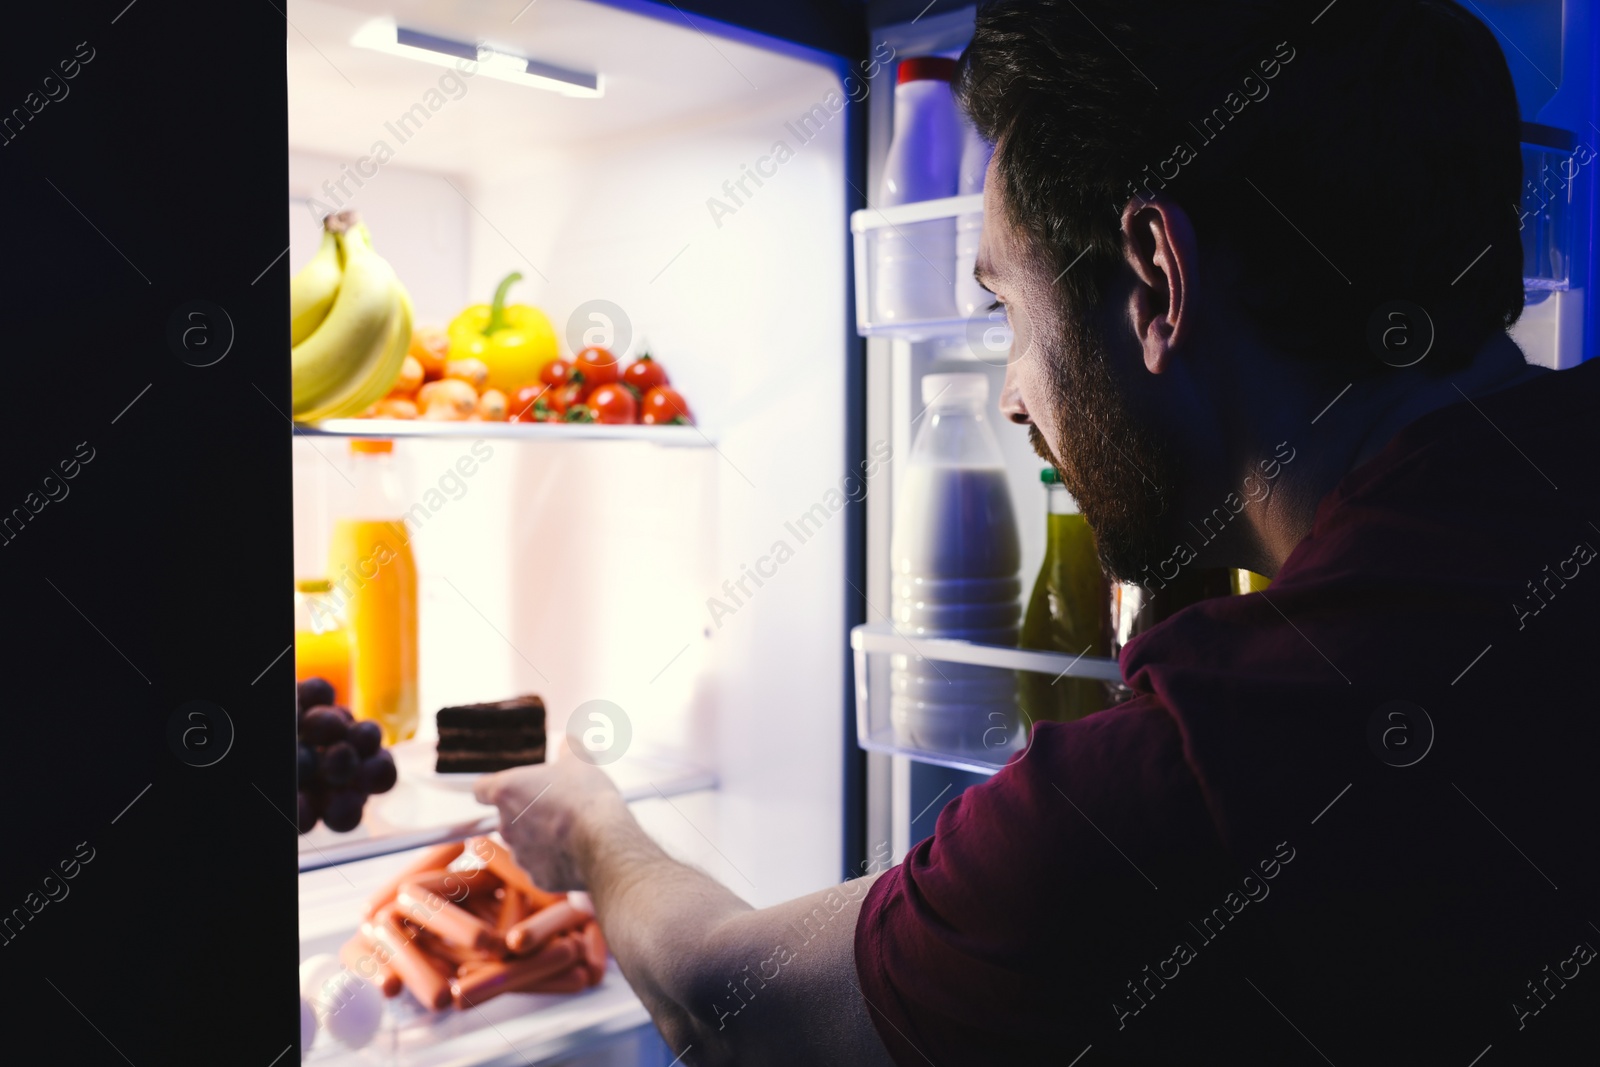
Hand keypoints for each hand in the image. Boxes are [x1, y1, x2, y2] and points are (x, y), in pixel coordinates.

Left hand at [473, 749, 623, 890]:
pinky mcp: (537, 878)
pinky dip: (555, 860)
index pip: (481, 789)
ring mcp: (520, 855)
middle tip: (556, 806)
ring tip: (571, 830)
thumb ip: (567, 750)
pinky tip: (576, 851)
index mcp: (506, 791)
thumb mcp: (579, 761)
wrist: (604, 842)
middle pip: (506, 818)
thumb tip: (568, 743)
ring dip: (540, 838)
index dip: (495, 788)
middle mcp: (505, 825)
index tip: (512, 789)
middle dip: (527, 814)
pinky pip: (542, 866)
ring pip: (524, 844)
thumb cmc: (586, 797)